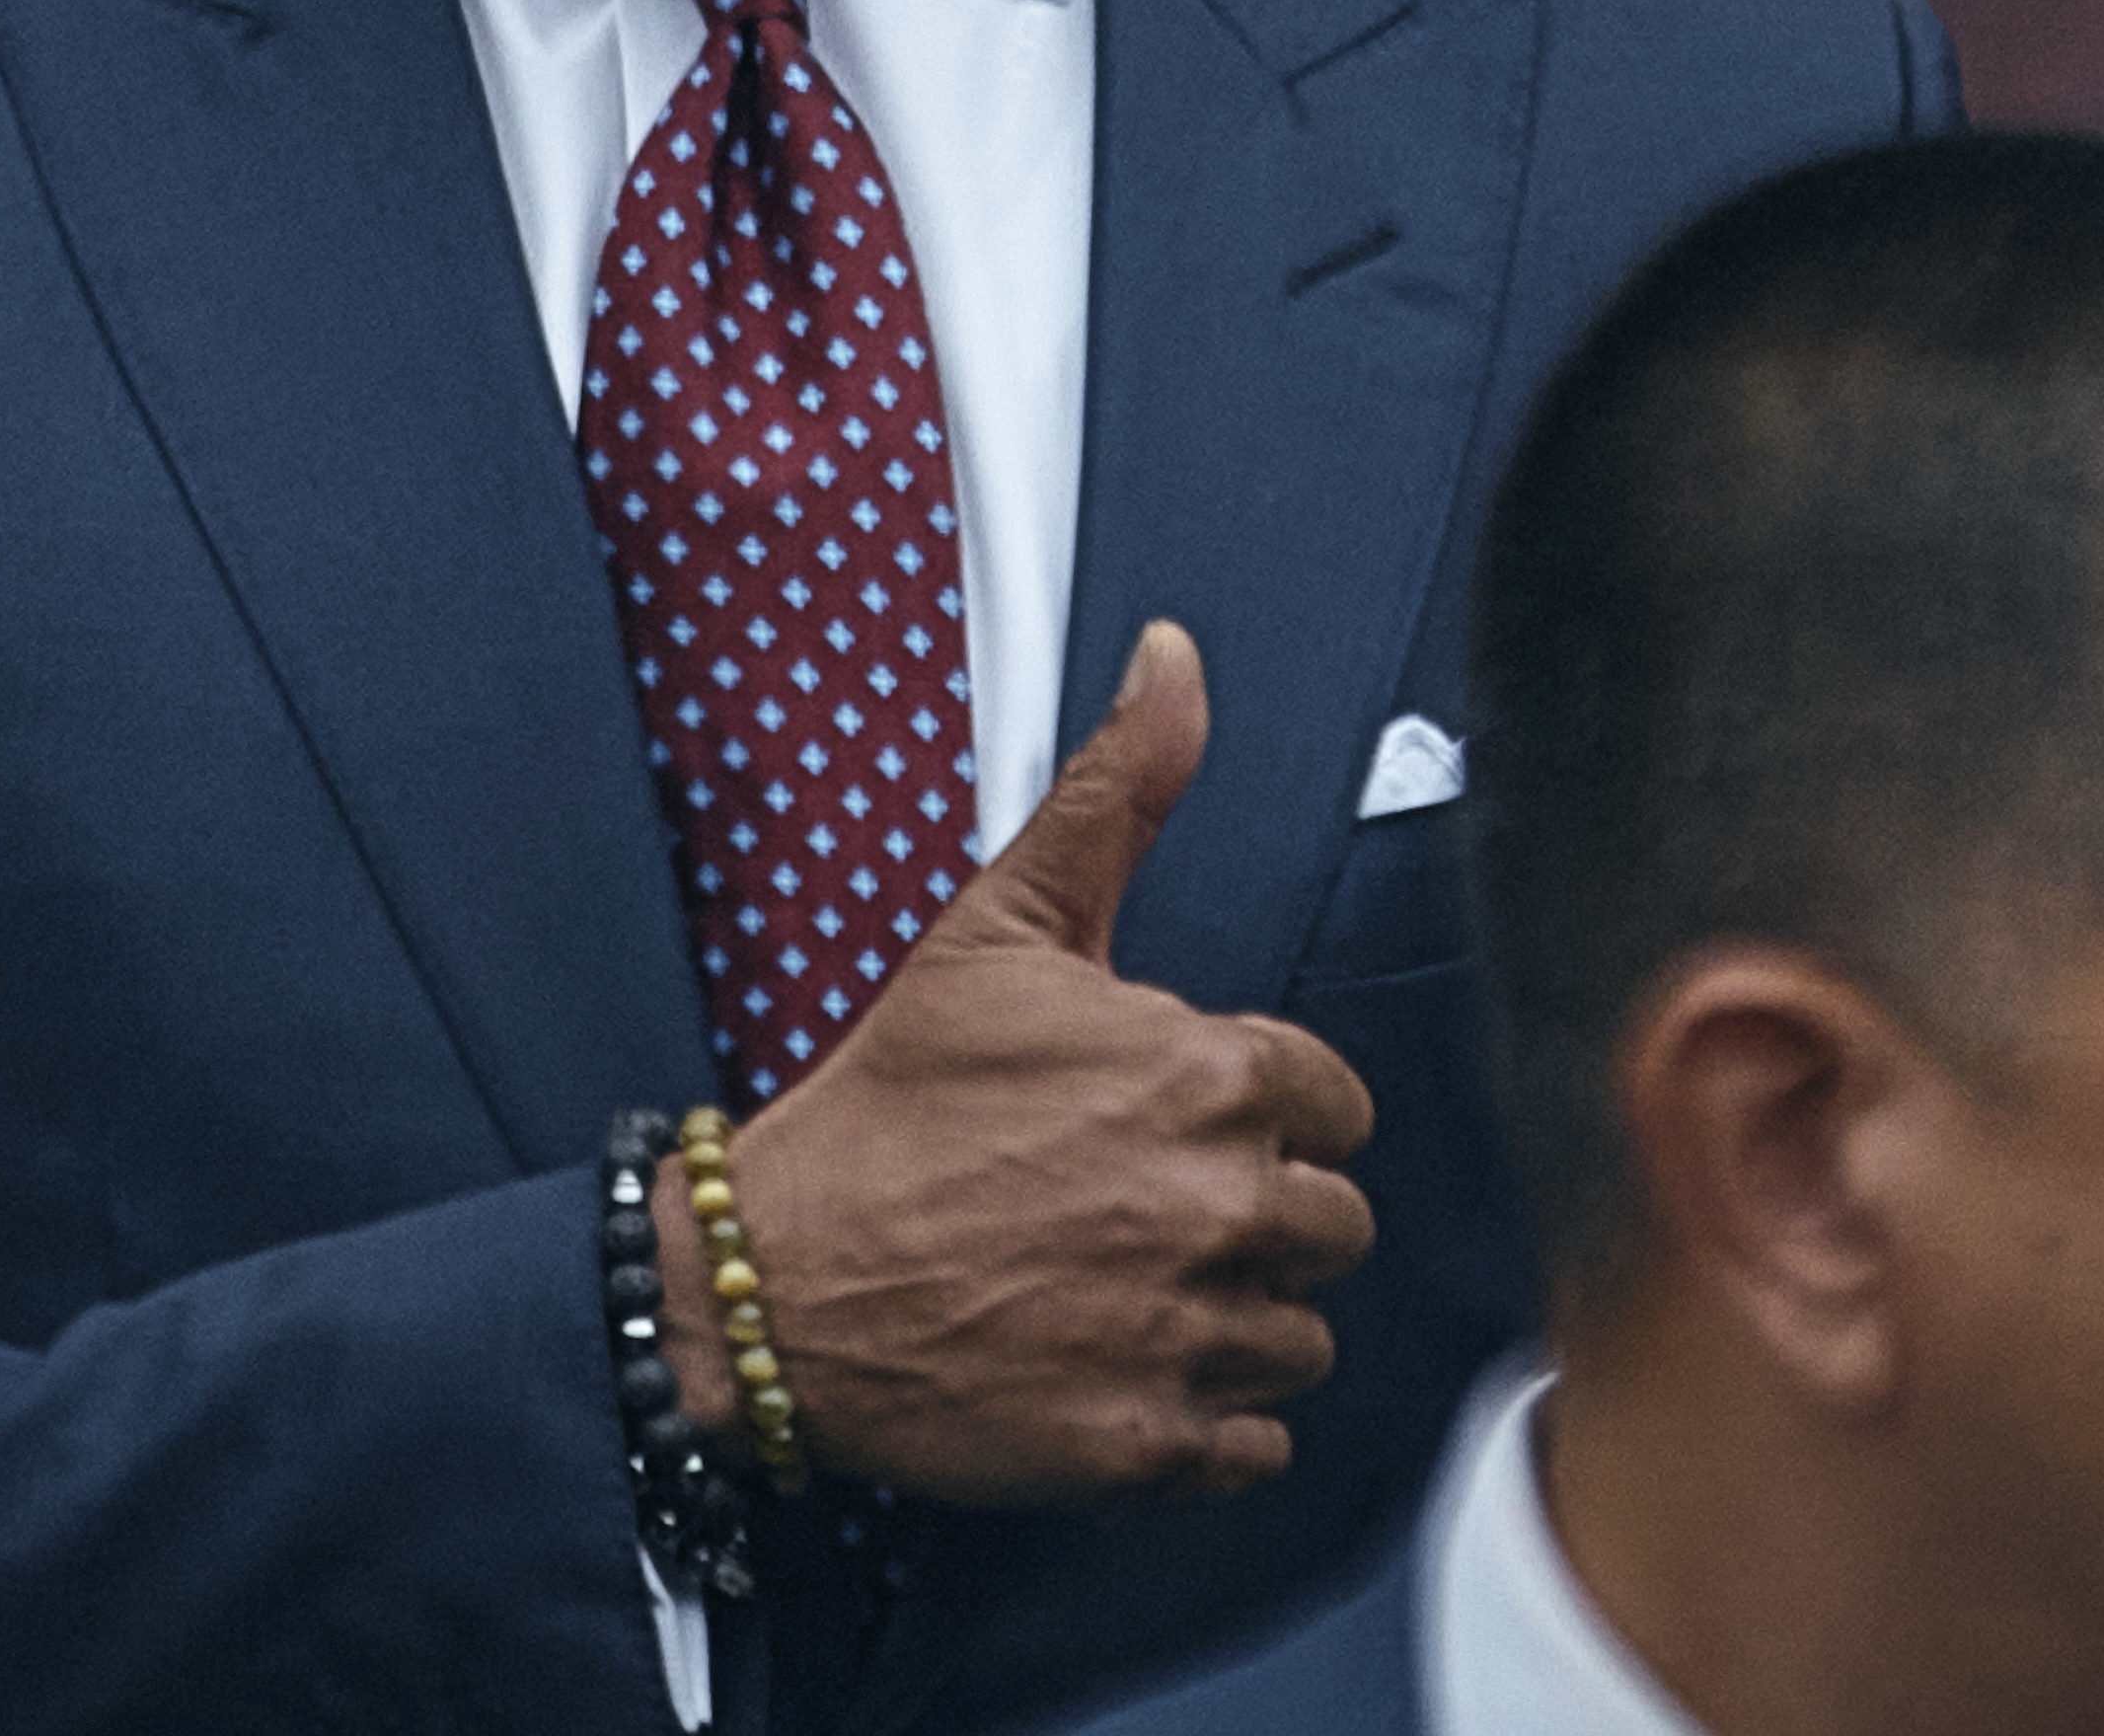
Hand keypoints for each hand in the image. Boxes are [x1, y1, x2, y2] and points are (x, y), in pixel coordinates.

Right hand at [665, 623, 1380, 1507]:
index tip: (1178, 1123)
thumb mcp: (1001, 924)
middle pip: (1328, 1224)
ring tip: (1127, 1288)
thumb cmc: (887, 1101)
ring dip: (1235, 1317)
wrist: (772, 1277)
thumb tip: (1174, 659)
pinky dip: (1209, 1420)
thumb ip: (1118, 790)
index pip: (1331, 1102)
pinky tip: (1126, 1367)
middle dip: (1255, 1215)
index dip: (1258, 1110)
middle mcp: (1217, 1204)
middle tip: (1142, 1208)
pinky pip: (1258, 1444)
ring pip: (1300, 1335)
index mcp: (1206, 1073)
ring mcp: (1187, 1330)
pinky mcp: (1150, 1442)